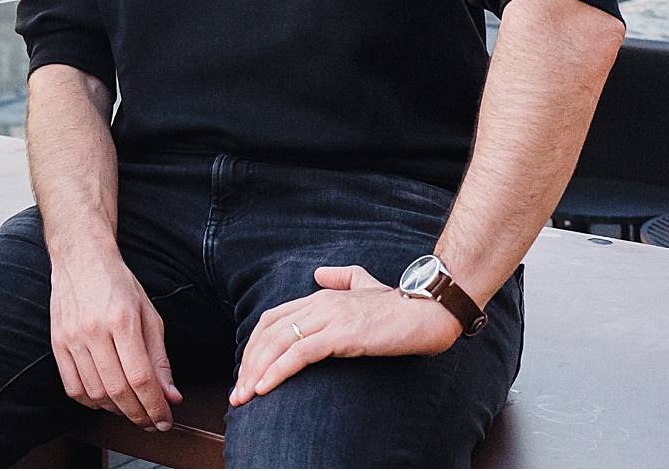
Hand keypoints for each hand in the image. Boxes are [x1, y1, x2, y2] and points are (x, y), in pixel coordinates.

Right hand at [49, 245, 181, 430]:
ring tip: (132, 410)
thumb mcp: (149, 315)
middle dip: (140, 415)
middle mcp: (94, 330)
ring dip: (117, 411)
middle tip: (153, 423)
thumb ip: (160, 359)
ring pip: (95, 393)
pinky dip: (91, 401)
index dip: (156, 407)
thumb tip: (171, 396)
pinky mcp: (56, 342)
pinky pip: (72, 386)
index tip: (165, 421)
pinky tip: (105, 399)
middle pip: (118, 391)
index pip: (141, 379)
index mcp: (122, 320)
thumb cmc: (118, 283)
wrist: (80, 257)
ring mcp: (71, 337)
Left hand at [231, 265, 463, 405]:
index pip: (272, 320)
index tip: (245, 372)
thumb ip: (342, 278)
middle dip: (247, 363)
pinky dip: (277, 370)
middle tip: (237, 392)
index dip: (253, 346)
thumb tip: (319, 272)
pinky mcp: (342, 335)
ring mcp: (329, 318)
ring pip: (278, 344)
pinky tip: (265, 387)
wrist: (430, 312)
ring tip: (244, 396)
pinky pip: (300, 353)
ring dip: (255, 372)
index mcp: (320, 296)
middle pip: (267, 333)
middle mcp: (318, 304)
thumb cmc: (401, 307)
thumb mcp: (366, 287)